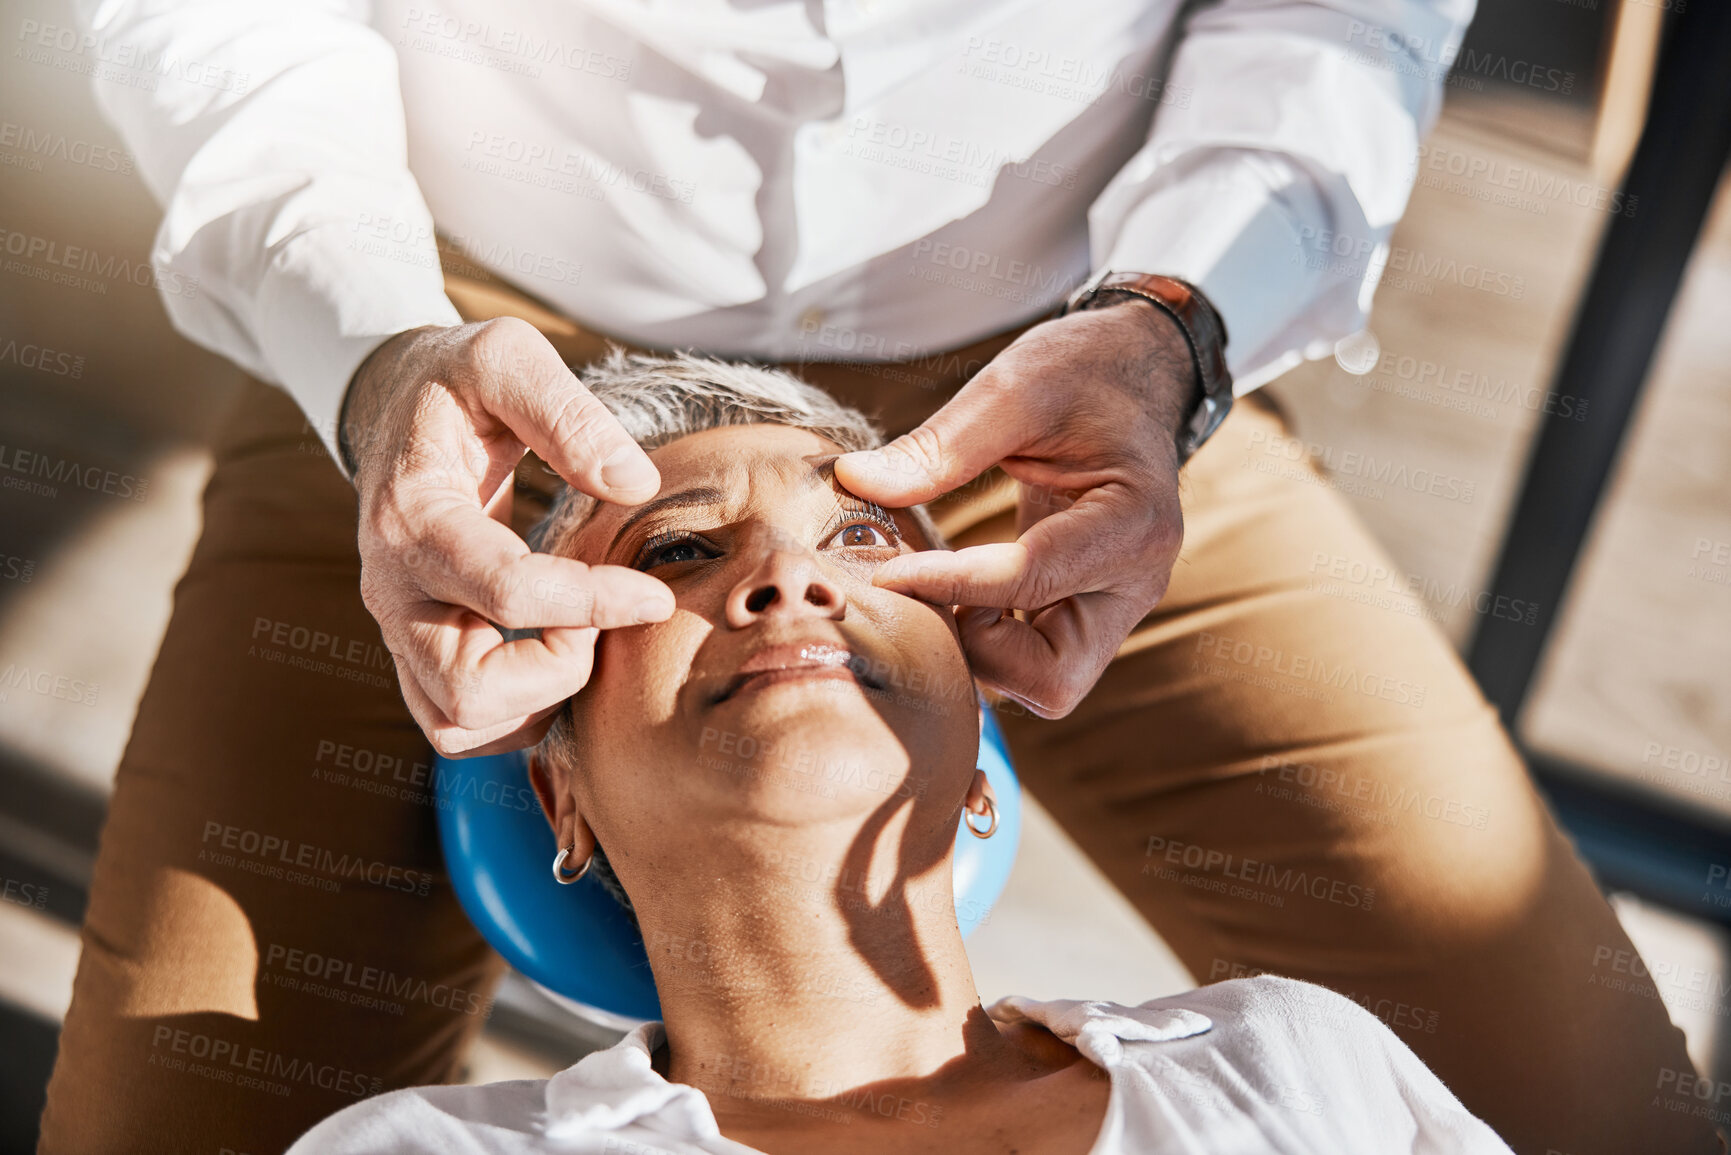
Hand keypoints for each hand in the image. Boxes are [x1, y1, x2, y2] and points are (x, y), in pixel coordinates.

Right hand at [343, 317, 674, 755]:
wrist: (397, 407)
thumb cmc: (459, 382)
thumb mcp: (507, 358)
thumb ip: (569, 415)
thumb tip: (636, 484)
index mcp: (412, 517)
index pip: (506, 592)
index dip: (593, 603)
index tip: (656, 595)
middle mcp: (392, 589)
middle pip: (469, 691)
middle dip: (557, 670)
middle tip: (602, 613)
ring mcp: (398, 629)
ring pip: (459, 724)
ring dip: (538, 700)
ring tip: (581, 632)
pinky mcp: (415, 652)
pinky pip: (460, 724)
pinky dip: (520, 710)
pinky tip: (560, 650)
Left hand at [834, 301, 1195, 718]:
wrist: (1132, 376)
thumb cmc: (1083, 374)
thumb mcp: (1014, 387)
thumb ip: (940, 444)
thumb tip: (855, 482)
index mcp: (1135, 523)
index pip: (1030, 579)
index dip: (947, 584)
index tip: (883, 570)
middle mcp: (1135, 584)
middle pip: (1053, 678)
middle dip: (976, 649)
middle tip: (925, 585)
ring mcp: (1114, 608)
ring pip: (1042, 684)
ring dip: (977, 652)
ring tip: (931, 580)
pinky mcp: (1087, 615)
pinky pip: (1032, 663)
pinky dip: (984, 643)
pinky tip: (946, 589)